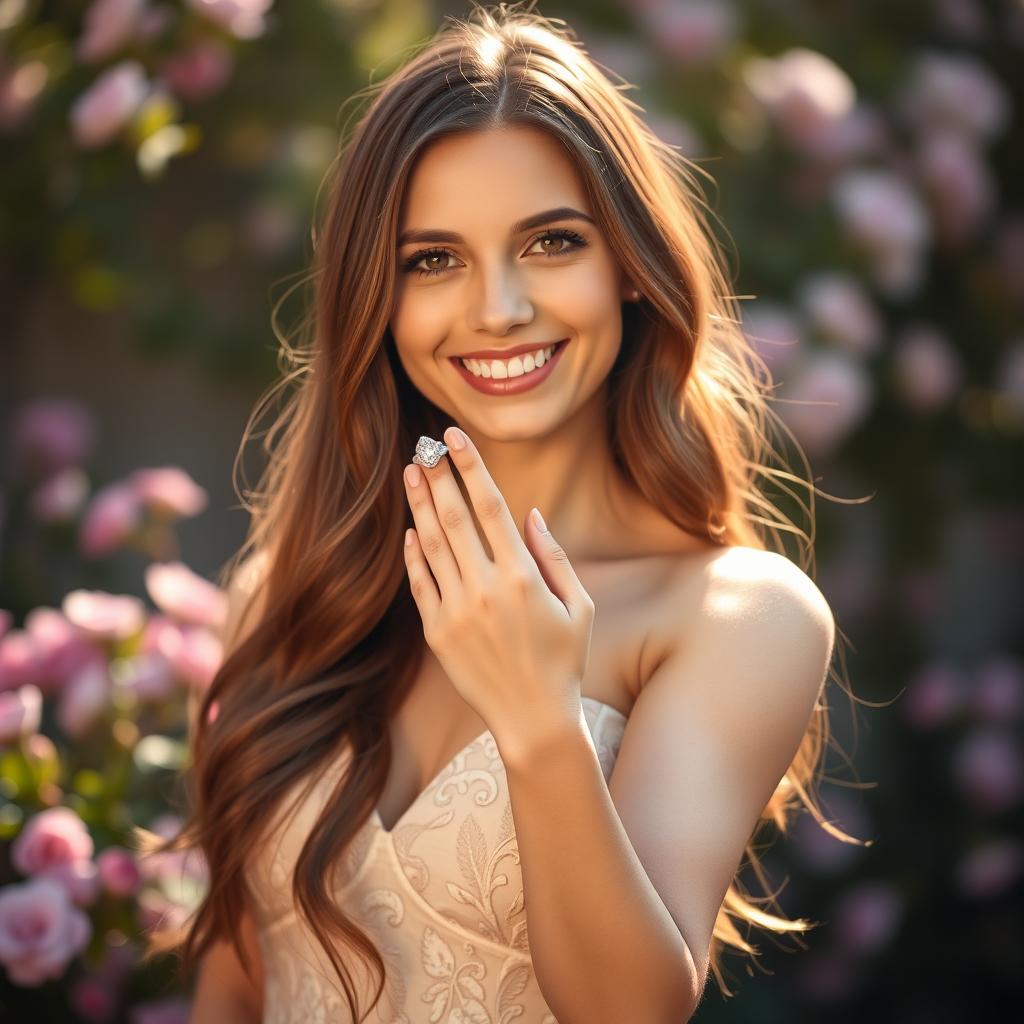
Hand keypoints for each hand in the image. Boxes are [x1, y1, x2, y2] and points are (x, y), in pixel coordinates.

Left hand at [402, 426, 594, 754]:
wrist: (533, 719)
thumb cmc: (564, 660)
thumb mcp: (578, 606)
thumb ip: (553, 556)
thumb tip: (530, 512)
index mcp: (523, 577)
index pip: (489, 506)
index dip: (470, 466)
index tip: (454, 436)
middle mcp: (485, 588)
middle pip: (453, 516)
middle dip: (438, 474)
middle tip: (425, 444)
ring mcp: (456, 611)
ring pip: (431, 544)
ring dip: (419, 504)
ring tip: (411, 472)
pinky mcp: (437, 633)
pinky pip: (419, 583)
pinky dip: (413, 553)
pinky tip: (410, 528)